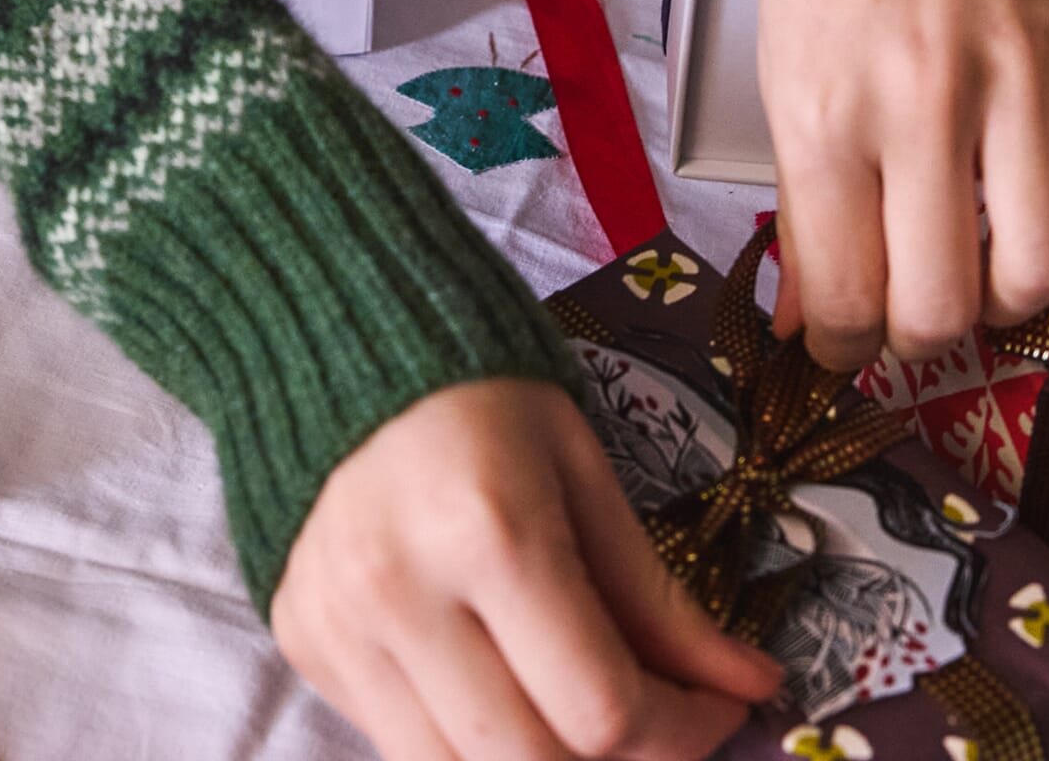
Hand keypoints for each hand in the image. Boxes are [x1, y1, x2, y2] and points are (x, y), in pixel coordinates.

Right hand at [271, 378, 780, 758]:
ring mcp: (339, 627)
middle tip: (657, 718)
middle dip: (618, 760)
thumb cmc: (481, 387)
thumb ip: (657, 595)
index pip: (601, 710)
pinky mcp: (302, 642)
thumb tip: (747, 685)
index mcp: (486, 532)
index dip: (685, 732)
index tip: (723, 706)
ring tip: (577, 705)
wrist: (340, 330)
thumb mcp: (583, 468)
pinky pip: (401, 745)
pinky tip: (498, 679)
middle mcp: (399, 594)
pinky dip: (467, 741)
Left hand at [755, 0, 1048, 370]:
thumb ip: (805, 198)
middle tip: (915, 307)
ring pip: (1043, 266)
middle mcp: (924, 105)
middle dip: (926, 335)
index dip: (844, 350)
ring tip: (987, 260)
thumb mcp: (786, 68)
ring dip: (1013, 292)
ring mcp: (1020, 77)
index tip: (844, 347)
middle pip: (945, 304)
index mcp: (826, 111)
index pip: (846, 294)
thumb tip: (815, 323)